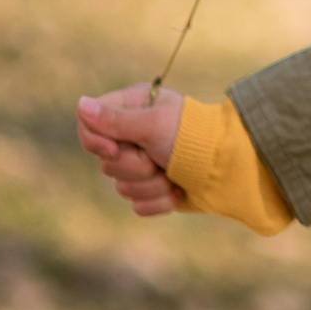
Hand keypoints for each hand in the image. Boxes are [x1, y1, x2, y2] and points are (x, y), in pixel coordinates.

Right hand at [77, 82, 189, 217]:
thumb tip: (80, 104)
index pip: (89, 125)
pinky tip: (178, 190)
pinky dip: (159, 201)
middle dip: (134, 166)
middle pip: (105, 161)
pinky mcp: (153, 188)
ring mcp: (143, 163)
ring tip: (174, 173)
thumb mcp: (153, 124)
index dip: (96, 142)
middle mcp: (134, 135)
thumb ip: (116, 120)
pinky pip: (138, 205)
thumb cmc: (194, 137)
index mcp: (133, 108)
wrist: (230, 167)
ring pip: (121, 187)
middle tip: (158, 158)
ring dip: (151, 185)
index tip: (115, 148)